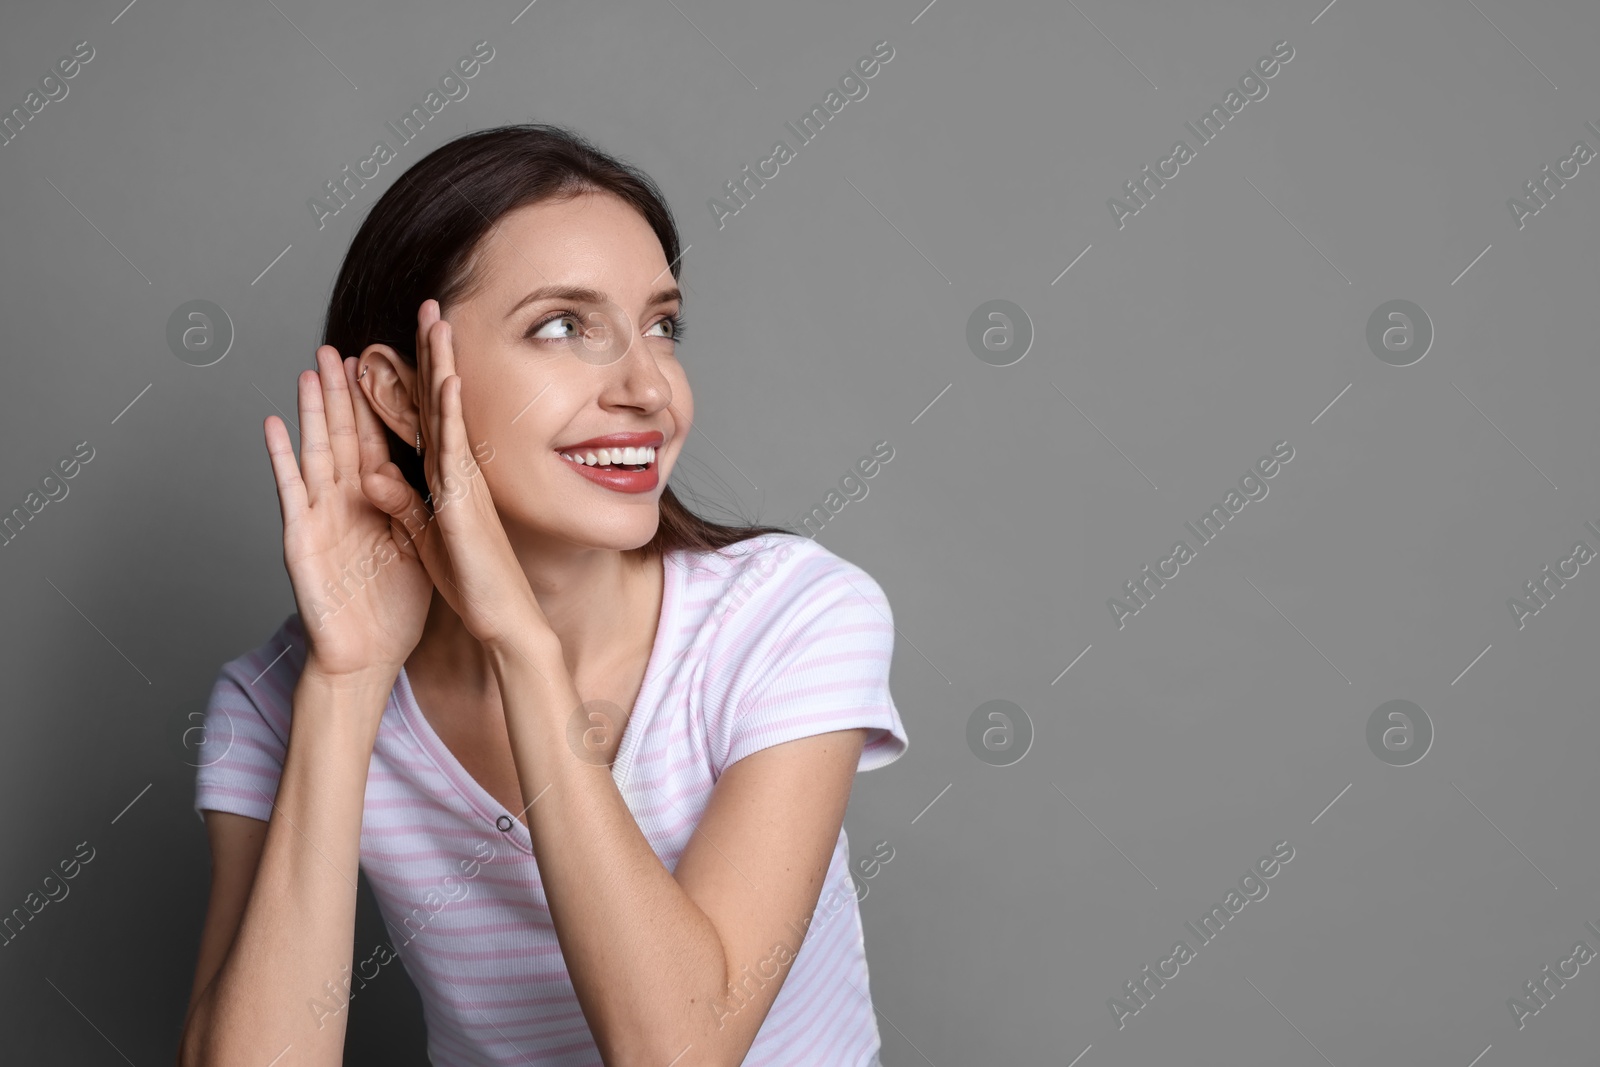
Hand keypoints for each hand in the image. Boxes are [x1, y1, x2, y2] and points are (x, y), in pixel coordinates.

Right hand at [264, 348, 433, 681]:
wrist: (367, 656)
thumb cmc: (390, 608)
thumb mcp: (413, 546)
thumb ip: (412, 507)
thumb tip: (427, 473)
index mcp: (376, 504)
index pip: (377, 442)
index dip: (379, 404)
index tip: (383, 363)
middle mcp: (344, 504)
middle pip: (344, 437)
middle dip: (342, 393)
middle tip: (339, 346)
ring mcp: (320, 517)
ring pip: (316, 452)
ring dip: (313, 412)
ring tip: (311, 369)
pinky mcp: (302, 539)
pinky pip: (290, 492)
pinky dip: (281, 458)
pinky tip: (274, 424)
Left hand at [361, 299, 554, 650]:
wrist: (504, 618)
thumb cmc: (473, 583)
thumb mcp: (424, 538)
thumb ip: (401, 505)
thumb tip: (372, 474)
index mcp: (446, 478)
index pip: (429, 416)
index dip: (422, 374)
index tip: (417, 335)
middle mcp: (457, 472)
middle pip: (441, 400)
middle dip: (434, 352)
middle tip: (431, 304)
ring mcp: (464, 483)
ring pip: (448, 414)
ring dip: (442, 365)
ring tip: (437, 323)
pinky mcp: (464, 504)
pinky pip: (455, 452)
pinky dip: (452, 414)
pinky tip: (450, 382)